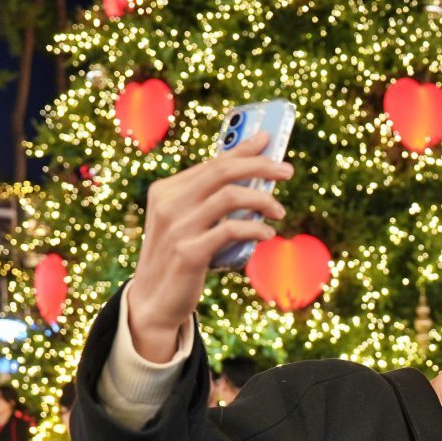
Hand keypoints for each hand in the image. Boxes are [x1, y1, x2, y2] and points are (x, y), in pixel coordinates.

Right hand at [127, 132, 293, 362]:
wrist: (154, 301)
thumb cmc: (179, 256)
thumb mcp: (186, 222)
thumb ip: (208, 200)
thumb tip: (252, 177)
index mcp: (166, 190)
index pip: (212, 163)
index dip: (243, 149)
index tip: (269, 139)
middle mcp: (169, 204)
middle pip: (222, 171)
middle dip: (260, 165)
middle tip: (287, 170)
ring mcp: (177, 228)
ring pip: (230, 196)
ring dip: (263, 199)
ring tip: (279, 211)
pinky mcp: (189, 253)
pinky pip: (232, 230)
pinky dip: (256, 228)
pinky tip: (267, 233)